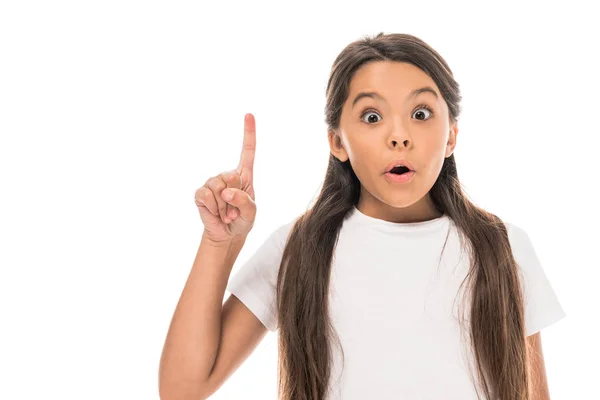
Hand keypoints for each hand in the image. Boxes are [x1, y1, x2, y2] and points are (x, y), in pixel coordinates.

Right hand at [194, 113, 256, 243]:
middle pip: (231, 176)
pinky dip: (213, 208)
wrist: (227, 235)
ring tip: (226, 213)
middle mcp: (227, 175)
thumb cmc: (242, 220)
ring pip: (218, 187)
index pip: (247, 151)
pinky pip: (206, 196)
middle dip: (234, 197)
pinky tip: (216, 213)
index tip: (249, 114)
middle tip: (234, 210)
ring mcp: (212, 183)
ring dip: (224, 207)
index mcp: (244, 175)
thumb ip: (245, 201)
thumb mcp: (251, 212)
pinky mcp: (201, 193)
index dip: (248, 132)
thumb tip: (227, 192)